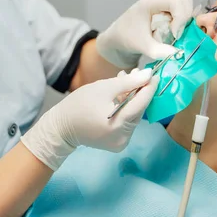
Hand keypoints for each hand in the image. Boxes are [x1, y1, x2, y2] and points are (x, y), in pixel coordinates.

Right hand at [21, 69, 158, 170]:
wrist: (61, 128)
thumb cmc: (79, 105)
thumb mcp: (104, 88)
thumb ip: (128, 82)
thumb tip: (148, 75)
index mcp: (118, 126)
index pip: (141, 104)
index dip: (149, 88)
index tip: (155, 74)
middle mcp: (123, 138)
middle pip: (138, 111)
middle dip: (139, 92)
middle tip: (136, 73)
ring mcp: (121, 143)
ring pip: (133, 116)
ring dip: (132, 99)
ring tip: (125, 81)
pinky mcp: (117, 143)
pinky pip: (127, 122)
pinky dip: (126, 109)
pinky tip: (120, 95)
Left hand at [96, 0, 192, 68]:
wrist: (117, 39)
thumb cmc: (126, 38)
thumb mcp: (141, 46)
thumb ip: (157, 51)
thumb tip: (176, 53)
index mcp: (150, 2)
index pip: (176, 1)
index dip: (180, 17)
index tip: (174, 34)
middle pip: (184, 0)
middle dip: (185, 18)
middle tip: (177, 34)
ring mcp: (162, 4)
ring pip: (184, 5)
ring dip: (184, 20)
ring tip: (174, 34)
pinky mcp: (165, 11)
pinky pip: (181, 12)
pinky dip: (182, 22)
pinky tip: (173, 33)